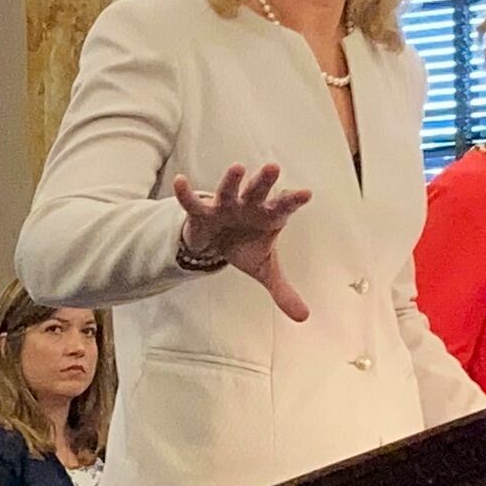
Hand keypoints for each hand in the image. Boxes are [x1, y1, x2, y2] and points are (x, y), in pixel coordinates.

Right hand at [175, 163, 312, 320]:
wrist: (216, 243)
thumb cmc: (246, 246)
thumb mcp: (264, 269)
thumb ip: (283, 290)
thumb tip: (304, 318)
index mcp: (269, 215)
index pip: (284, 206)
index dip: (294, 200)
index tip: (306, 194)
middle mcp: (249, 205)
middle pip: (258, 191)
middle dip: (264, 180)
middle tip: (273, 167)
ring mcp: (225, 206)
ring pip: (228, 190)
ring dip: (232, 180)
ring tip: (237, 168)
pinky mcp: (202, 212)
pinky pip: (193, 202)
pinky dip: (185, 193)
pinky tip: (179, 180)